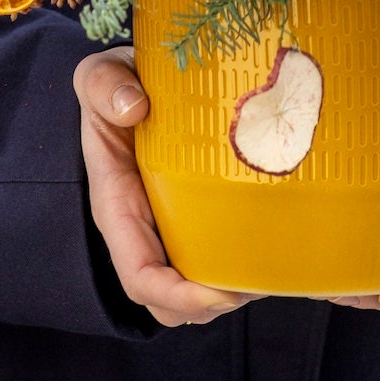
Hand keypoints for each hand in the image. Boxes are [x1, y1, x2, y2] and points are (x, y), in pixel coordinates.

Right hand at [73, 49, 259, 328]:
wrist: (135, 81)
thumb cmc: (116, 85)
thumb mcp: (101, 75)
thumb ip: (103, 84)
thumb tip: (133, 107)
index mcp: (118, 207)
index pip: (140, 275)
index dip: (177, 295)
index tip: (219, 292)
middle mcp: (145, 230)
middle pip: (170, 302)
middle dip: (212, 306)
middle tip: (259, 283)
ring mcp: (171, 229)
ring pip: (197, 292)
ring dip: (233, 294)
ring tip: (273, 272)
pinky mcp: (198, 220)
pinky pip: (218, 262)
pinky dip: (246, 271)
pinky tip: (279, 252)